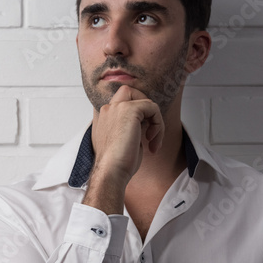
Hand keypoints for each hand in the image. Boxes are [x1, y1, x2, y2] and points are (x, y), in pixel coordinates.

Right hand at [83, 85, 163, 214]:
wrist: (111, 171)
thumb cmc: (117, 163)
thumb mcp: (123, 142)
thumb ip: (130, 129)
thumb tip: (145, 126)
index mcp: (104, 117)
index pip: (122, 101)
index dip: (137, 113)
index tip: (144, 134)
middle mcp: (108, 109)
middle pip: (130, 92)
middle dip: (145, 107)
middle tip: (150, 129)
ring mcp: (117, 107)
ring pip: (145, 101)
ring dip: (155, 121)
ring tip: (152, 140)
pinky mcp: (130, 110)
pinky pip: (153, 107)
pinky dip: (158, 123)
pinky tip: (152, 140)